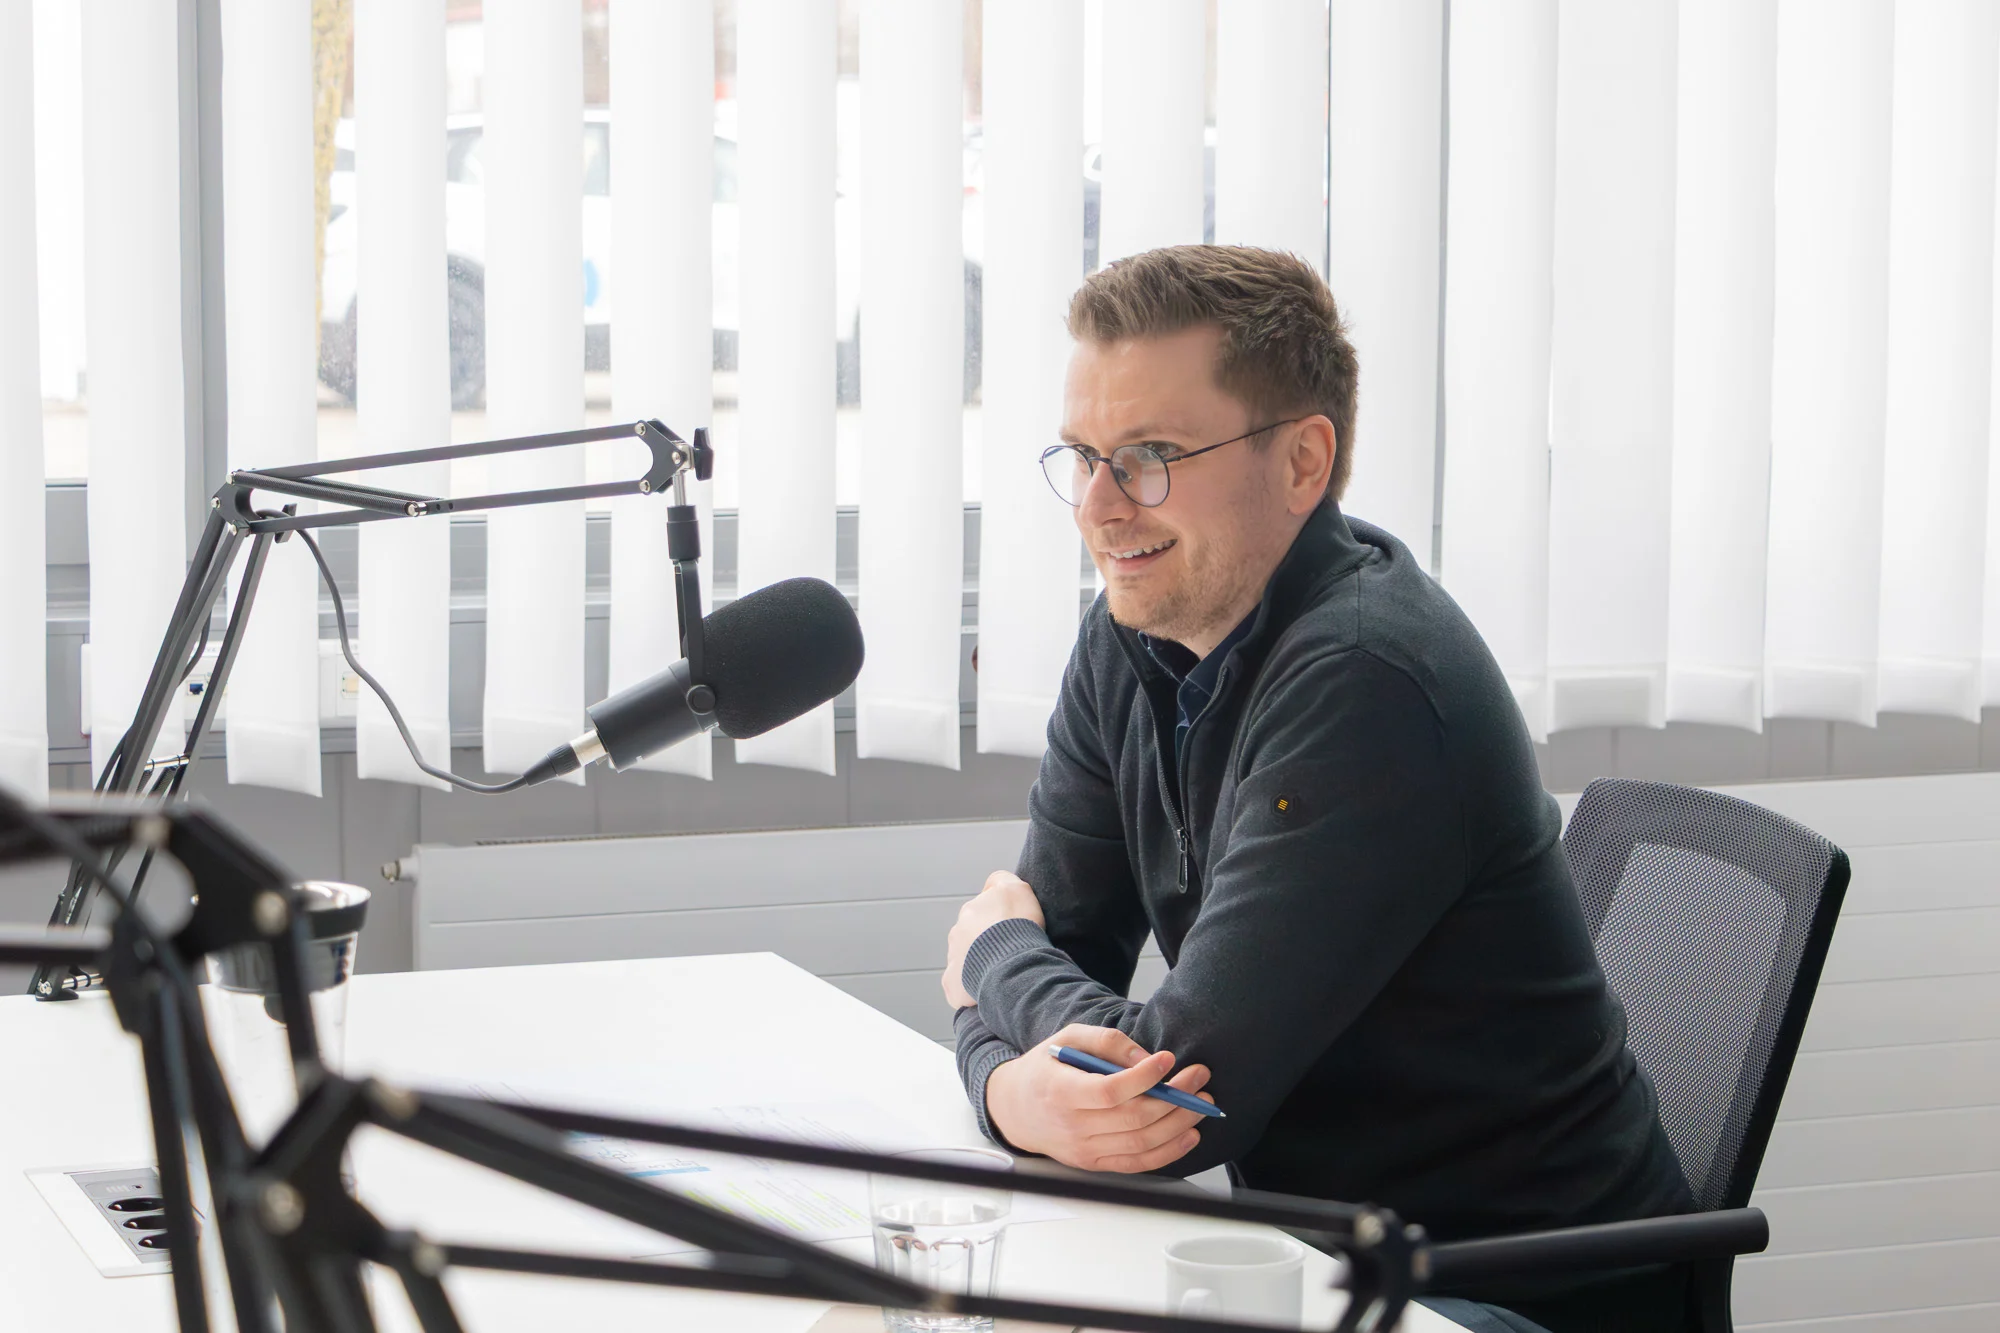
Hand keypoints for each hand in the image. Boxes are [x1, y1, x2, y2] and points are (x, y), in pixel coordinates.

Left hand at [941, 871, 1046, 1008]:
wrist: (1012, 963)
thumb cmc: (1018, 928)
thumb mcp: (1018, 888)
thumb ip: (1003, 880)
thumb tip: (993, 883)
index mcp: (971, 910)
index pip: (982, 910)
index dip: (998, 919)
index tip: (1012, 928)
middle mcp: (958, 931)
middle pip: (972, 936)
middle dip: (986, 943)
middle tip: (1009, 952)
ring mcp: (954, 958)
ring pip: (965, 960)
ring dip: (979, 964)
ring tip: (1001, 971)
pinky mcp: (952, 983)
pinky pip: (958, 986)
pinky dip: (969, 989)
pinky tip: (986, 989)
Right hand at [984, 1024, 1212, 1172]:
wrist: (1015, 1109)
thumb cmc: (1044, 1070)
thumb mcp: (1066, 1039)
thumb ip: (1106, 1042)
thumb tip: (1146, 1059)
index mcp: (1061, 1092)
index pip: (1109, 1091)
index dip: (1143, 1077)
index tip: (1168, 1059)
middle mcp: (1073, 1127)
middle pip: (1134, 1118)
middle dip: (1175, 1097)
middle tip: (1199, 1077)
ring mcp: (1084, 1150)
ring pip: (1142, 1143)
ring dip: (1179, 1124)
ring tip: (1201, 1103)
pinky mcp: (1094, 1164)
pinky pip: (1137, 1164)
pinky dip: (1168, 1152)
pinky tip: (1189, 1134)